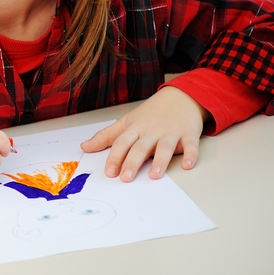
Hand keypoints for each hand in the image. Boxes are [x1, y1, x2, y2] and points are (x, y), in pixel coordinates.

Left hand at [80, 86, 210, 181]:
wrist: (180, 97)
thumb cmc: (151, 113)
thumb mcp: (126, 122)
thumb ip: (106, 136)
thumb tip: (84, 147)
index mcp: (135, 128)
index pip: (122, 143)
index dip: (115, 157)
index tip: (109, 172)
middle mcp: (151, 131)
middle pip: (140, 147)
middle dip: (132, 162)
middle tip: (126, 178)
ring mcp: (170, 133)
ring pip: (164, 147)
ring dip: (160, 161)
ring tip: (154, 175)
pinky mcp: (188, 134)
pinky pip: (190, 145)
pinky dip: (191, 155)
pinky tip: (188, 165)